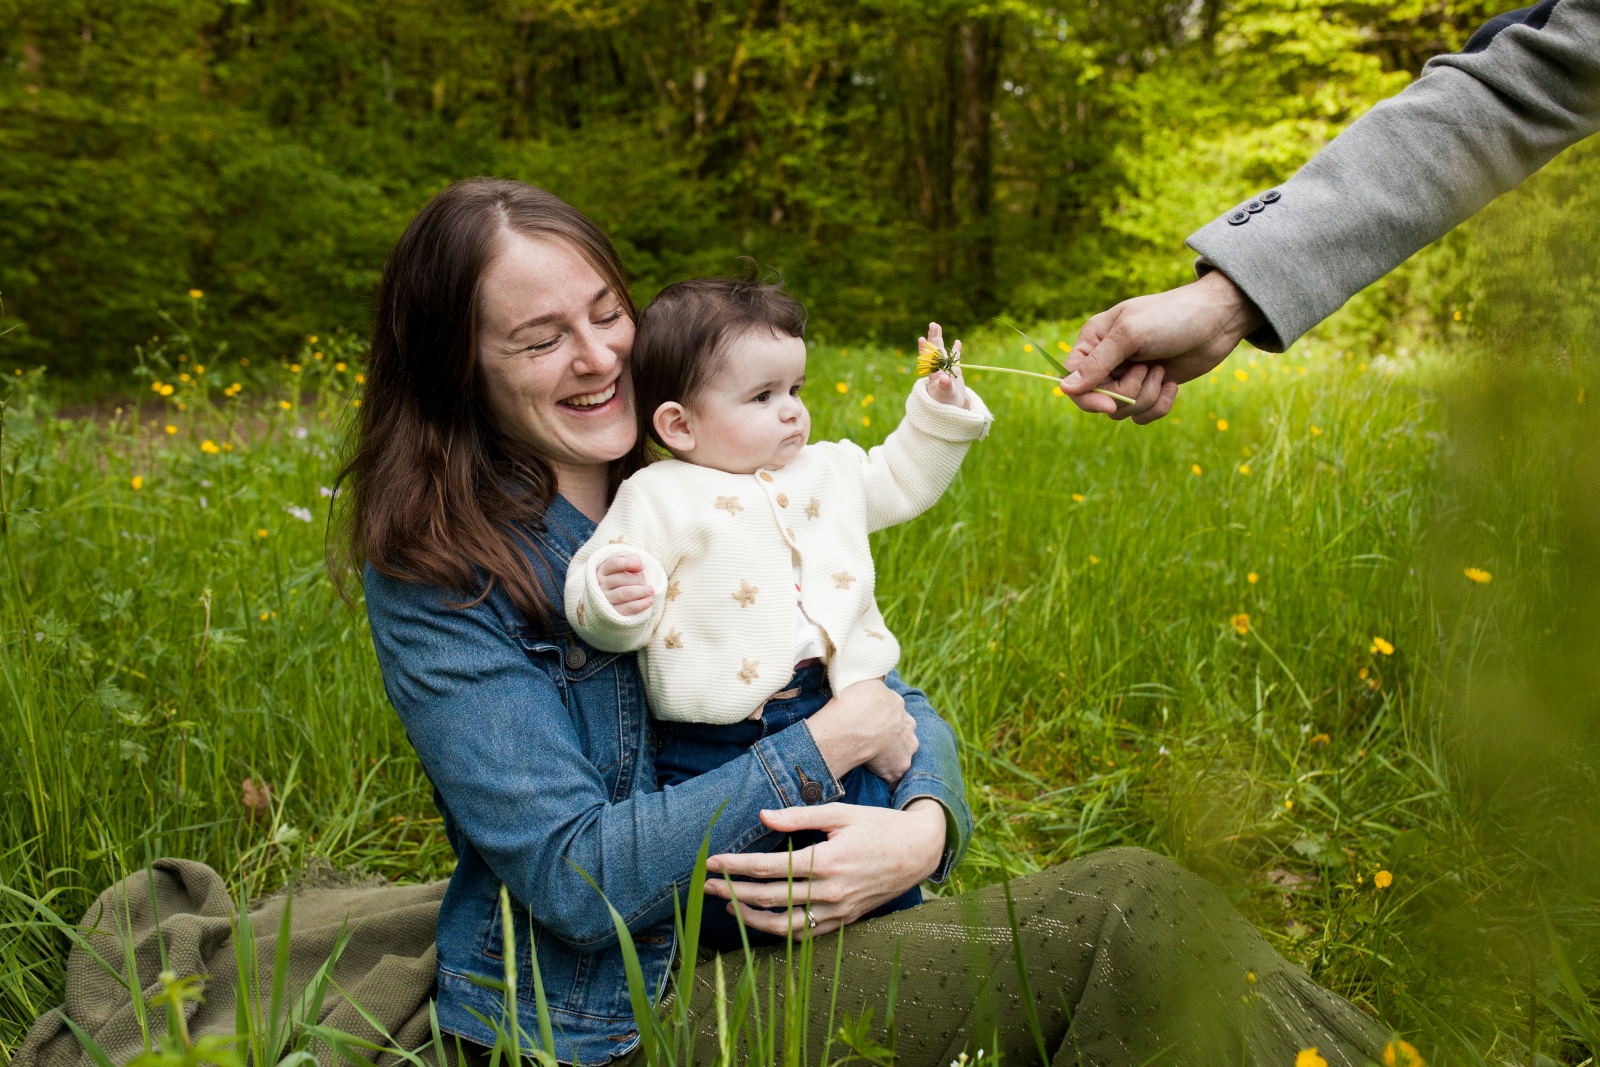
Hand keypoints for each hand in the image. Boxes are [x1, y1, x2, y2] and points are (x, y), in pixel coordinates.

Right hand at [596, 553, 653, 616]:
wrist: (614, 598)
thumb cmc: (622, 577)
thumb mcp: (625, 565)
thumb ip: (632, 559)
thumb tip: (639, 565)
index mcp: (603, 570)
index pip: (614, 564)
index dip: (627, 563)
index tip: (641, 566)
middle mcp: (601, 584)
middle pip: (621, 579)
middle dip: (637, 579)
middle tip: (644, 581)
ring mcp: (606, 599)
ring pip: (625, 593)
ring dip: (641, 591)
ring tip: (651, 590)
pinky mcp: (613, 612)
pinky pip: (627, 608)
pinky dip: (640, 605)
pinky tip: (649, 601)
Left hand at [703, 799, 946, 938]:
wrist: (919, 852)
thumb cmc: (879, 826)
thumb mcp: (841, 813)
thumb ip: (799, 817)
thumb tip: (762, 816)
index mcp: (828, 861)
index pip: (769, 869)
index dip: (736, 866)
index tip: (713, 862)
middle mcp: (831, 891)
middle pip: (769, 898)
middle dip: (733, 892)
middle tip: (706, 885)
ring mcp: (838, 910)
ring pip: (784, 925)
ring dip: (750, 918)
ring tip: (727, 906)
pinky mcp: (845, 921)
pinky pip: (805, 934)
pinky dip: (778, 931)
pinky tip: (760, 920)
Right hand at [805, 678, 916, 783]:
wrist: (852, 727)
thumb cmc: (854, 702)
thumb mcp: (865, 679)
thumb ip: (874, 674)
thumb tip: (878, 659)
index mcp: (898, 704)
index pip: (894, 710)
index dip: (882, 717)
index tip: (870, 722)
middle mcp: (908, 725)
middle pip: (903, 731)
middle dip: (893, 736)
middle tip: (873, 740)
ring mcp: (906, 748)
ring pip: (902, 752)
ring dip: (892, 755)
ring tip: (873, 759)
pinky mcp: (899, 767)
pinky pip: (893, 773)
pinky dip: (886, 774)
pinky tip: (873, 774)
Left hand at [921, 323, 969, 408]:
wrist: (950, 411)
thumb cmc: (943, 405)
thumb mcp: (944, 396)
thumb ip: (945, 386)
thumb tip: (944, 378)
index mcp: (934, 374)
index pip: (928, 359)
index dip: (925, 349)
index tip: (922, 339)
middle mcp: (938, 370)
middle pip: (935, 350)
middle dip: (933, 337)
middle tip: (933, 324)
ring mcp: (946, 370)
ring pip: (943, 351)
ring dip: (940, 339)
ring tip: (936, 326)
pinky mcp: (954, 373)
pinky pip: (955, 359)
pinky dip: (956, 351)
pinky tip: (957, 341)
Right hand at [1059, 270, 1265, 423]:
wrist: (1217, 321)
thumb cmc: (1171, 317)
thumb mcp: (1130, 335)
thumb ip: (1096, 363)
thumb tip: (1064, 389)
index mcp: (1094, 341)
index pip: (1072, 379)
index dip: (1087, 396)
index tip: (1109, 404)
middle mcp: (1108, 360)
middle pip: (1098, 399)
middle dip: (1126, 392)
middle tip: (1147, 369)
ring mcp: (1130, 376)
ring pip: (1122, 410)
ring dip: (1145, 396)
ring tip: (1162, 371)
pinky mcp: (1151, 388)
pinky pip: (1142, 415)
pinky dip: (1159, 405)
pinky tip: (1172, 385)